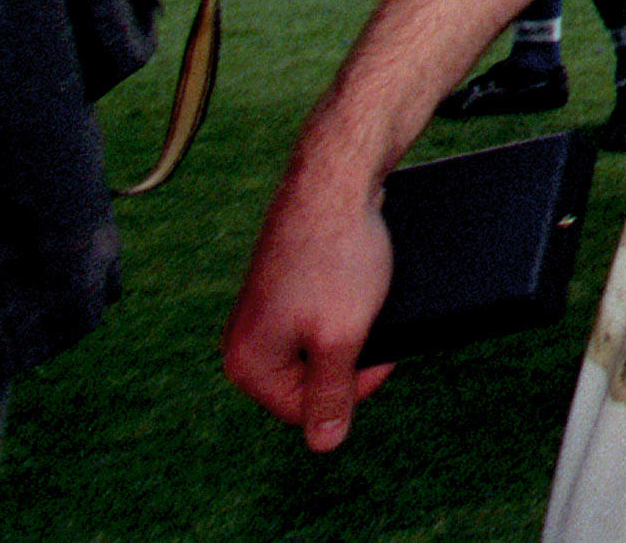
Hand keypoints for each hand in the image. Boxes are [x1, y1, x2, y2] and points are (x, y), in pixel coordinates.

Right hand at [221, 165, 398, 450]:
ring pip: (321, 346)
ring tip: (363, 297)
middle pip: (312, 380)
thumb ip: (332, 393)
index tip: (381, 352)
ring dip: (350, 331)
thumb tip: (324, 443)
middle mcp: (245, 340)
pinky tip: (358, 282)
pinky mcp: (284, 286)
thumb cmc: (336, 256)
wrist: (334, 181)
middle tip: (369, 319)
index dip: (355, 388)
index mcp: (246, 363)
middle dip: (349, 357)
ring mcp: (263, 312)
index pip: (307, 411)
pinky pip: (320, 317)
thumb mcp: (341, 337)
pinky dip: (345, 306)